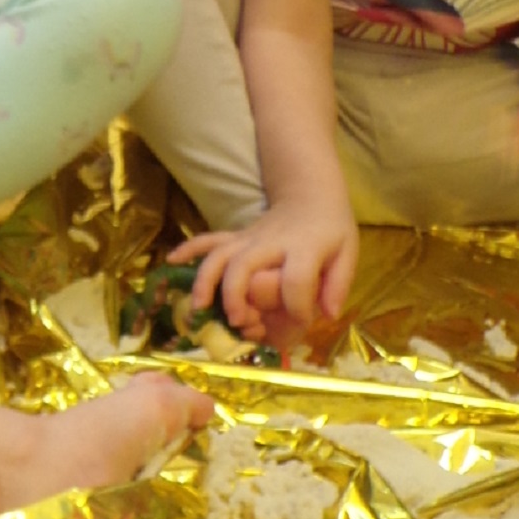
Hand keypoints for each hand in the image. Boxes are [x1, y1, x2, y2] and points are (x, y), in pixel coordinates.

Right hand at [176, 197, 357, 335]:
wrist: (310, 196)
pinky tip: (172, 262)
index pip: (296, 279)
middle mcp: (271, 242)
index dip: (298, 306)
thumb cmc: (330, 231)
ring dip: (206, 281)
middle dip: (236, 295)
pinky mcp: (235, 237)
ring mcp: (249, 238)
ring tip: (198, 308)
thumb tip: (327, 315)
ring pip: (219, 255)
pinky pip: (208, 240)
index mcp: (305, 248)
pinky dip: (189, 249)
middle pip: (244, 265)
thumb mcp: (347, 253)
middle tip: (238, 321)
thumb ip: (338, 284)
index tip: (302, 322)